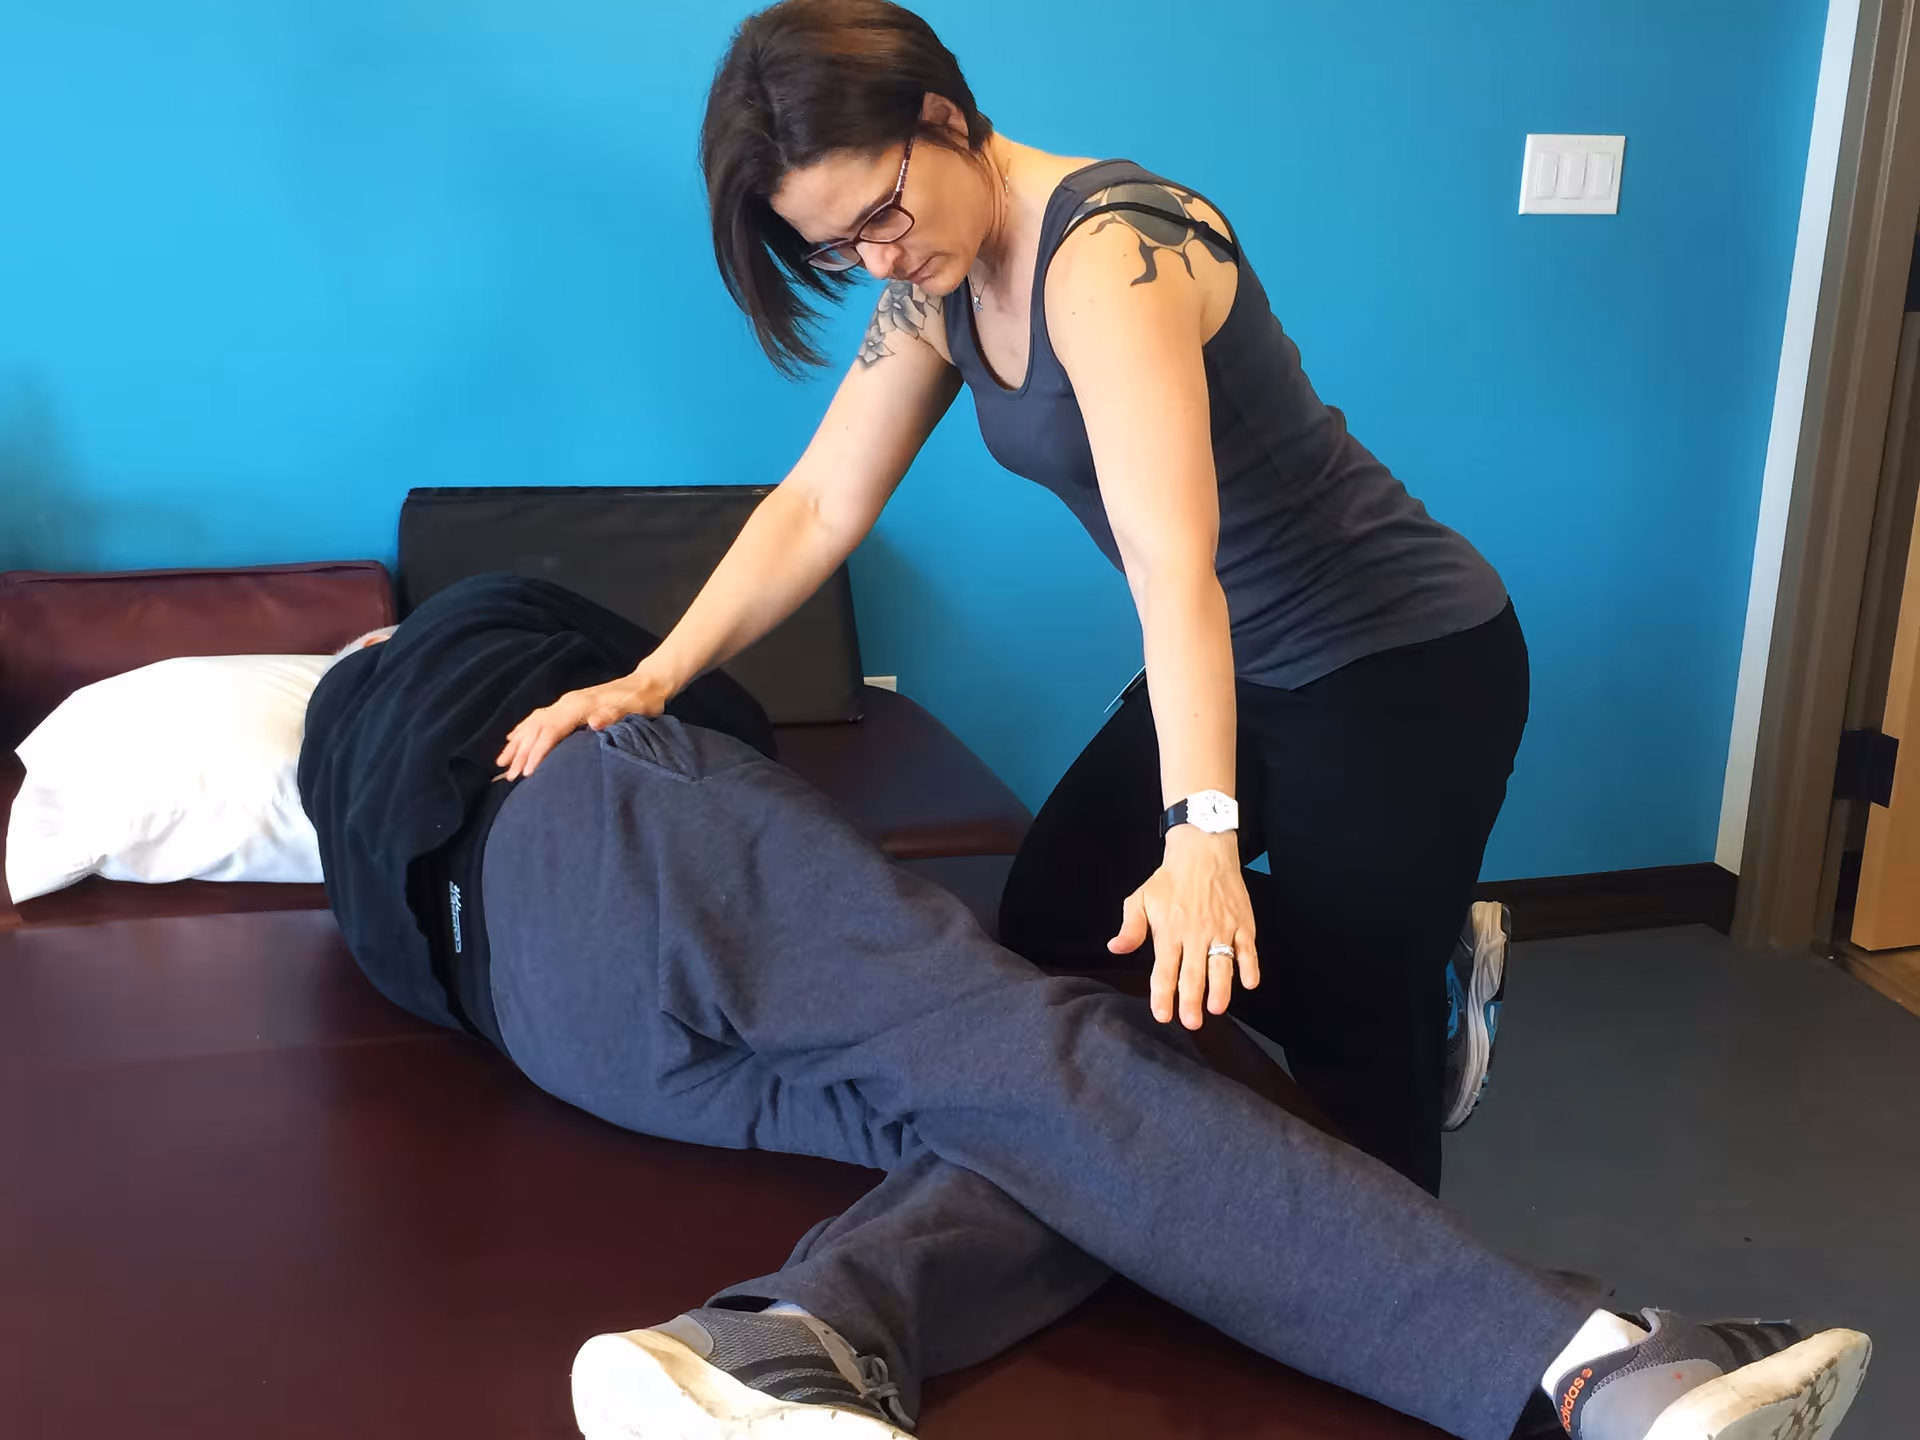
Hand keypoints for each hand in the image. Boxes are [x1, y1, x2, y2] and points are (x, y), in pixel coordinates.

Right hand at [495, 665, 676, 779]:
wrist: (647, 684)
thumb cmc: (642, 701)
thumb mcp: (635, 709)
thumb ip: (614, 715)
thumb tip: (594, 722)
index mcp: (579, 706)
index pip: (551, 731)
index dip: (538, 752)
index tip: (527, 773)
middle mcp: (567, 703)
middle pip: (537, 729)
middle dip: (521, 753)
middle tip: (509, 777)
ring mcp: (566, 703)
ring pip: (533, 723)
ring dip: (517, 743)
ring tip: (502, 763)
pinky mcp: (569, 705)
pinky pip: (538, 717)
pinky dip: (523, 729)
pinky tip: (514, 739)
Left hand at [1107, 827, 1259, 1029]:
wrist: (1202, 850)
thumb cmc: (1169, 878)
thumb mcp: (1141, 898)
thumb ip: (1130, 927)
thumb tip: (1116, 948)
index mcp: (1169, 930)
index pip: (1164, 969)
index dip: (1163, 995)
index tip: (1163, 1015)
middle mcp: (1195, 933)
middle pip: (1193, 973)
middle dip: (1191, 1000)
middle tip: (1191, 1023)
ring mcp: (1222, 929)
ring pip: (1222, 965)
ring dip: (1220, 989)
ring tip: (1216, 1008)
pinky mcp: (1243, 923)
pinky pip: (1248, 949)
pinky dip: (1250, 967)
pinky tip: (1249, 983)